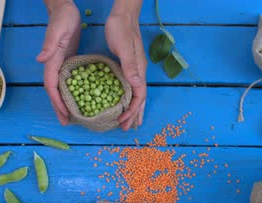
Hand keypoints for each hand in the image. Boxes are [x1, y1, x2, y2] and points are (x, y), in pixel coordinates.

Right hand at [37, 0, 80, 125]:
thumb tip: (41, 60)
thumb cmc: (62, 17)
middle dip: (59, 108)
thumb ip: (49, 45)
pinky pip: (70, 81)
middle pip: (55, 92)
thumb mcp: (57, 30)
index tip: (64, 113)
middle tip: (66, 123)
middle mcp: (55, 65)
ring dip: (65, 103)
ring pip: (62, 88)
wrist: (64, 8)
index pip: (51, 86)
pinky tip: (80, 99)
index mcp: (52, 61)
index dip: (56, 101)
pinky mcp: (69, 61)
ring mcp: (62, 64)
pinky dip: (73, 92)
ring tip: (72, 118)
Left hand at [105, 13, 146, 130]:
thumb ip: (130, 66)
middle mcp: (139, 72)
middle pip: (139, 99)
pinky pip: (129, 87)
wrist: (124, 14)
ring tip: (130, 121)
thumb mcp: (124, 47)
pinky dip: (128, 98)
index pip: (139, 96)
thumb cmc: (121, 28)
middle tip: (127, 129)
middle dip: (134, 115)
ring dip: (133, 109)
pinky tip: (122, 101)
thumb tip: (136, 85)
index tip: (123, 122)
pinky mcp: (128, 65)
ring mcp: (134, 69)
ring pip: (136, 94)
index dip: (132, 111)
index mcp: (138, 70)